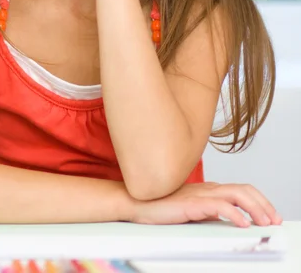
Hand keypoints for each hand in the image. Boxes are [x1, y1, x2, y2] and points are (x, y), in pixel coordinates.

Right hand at [127, 182, 282, 226]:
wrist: (136, 202)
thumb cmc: (160, 205)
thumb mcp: (191, 209)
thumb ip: (207, 211)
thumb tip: (225, 219)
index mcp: (208, 189)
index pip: (241, 189)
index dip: (260, 200)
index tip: (271, 215)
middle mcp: (207, 188)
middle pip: (244, 189)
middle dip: (263, 204)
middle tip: (274, 220)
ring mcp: (199, 194)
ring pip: (236, 195)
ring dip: (255, 208)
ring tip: (264, 222)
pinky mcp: (191, 203)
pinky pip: (218, 206)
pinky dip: (234, 213)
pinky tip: (242, 223)